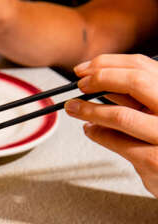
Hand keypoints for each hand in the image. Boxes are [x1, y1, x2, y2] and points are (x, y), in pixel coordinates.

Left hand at [65, 54, 157, 197]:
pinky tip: (89, 129)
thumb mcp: (156, 111)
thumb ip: (135, 98)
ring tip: (74, 108)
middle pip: (136, 82)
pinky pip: (118, 142)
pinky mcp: (153, 159)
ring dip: (90, 110)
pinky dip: (98, 134)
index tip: (87, 68)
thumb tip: (100, 82)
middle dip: (101, 79)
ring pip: (121, 115)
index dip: (109, 64)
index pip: (144, 66)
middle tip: (80, 84)